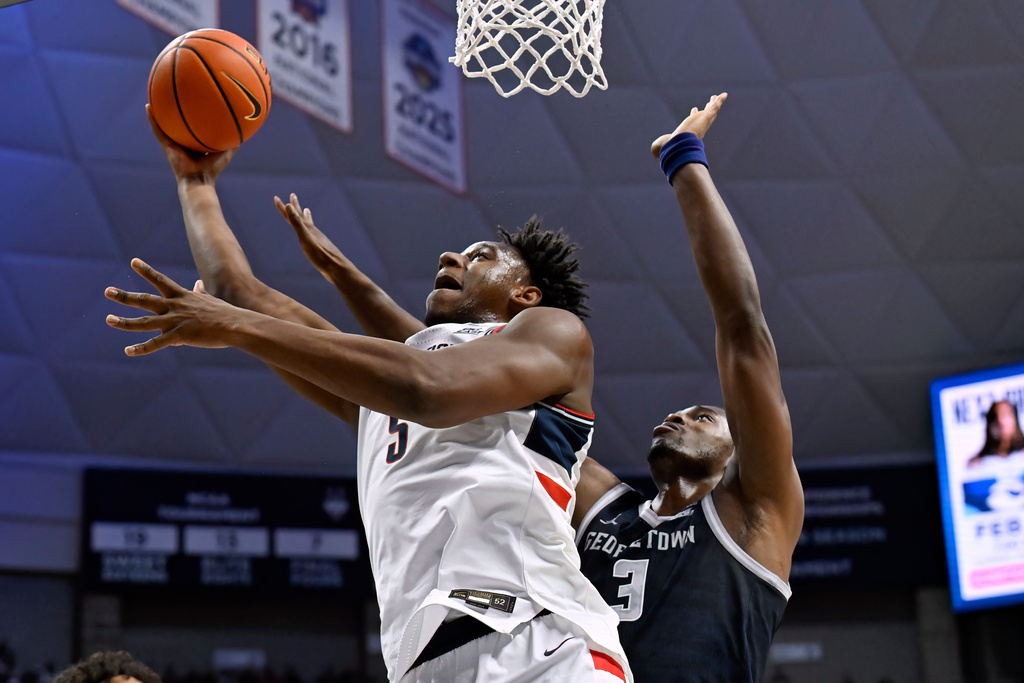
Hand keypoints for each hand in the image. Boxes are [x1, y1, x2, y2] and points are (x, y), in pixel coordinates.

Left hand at [105, 258, 237, 354]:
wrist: (236, 325)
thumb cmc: (226, 314)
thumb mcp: (211, 299)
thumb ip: (200, 292)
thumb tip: (198, 284)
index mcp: (182, 297)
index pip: (160, 280)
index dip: (146, 271)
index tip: (133, 261)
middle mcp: (174, 307)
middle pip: (144, 300)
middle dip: (124, 296)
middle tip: (107, 291)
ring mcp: (175, 321)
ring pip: (144, 322)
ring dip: (124, 322)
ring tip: (108, 319)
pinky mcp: (179, 336)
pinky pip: (156, 344)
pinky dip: (141, 349)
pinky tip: (128, 351)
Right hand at [147, 104, 236, 183]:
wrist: (199, 180)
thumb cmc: (213, 169)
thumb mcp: (226, 153)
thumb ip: (233, 143)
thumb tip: (245, 131)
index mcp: (195, 144)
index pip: (193, 128)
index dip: (193, 117)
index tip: (193, 103)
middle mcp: (183, 143)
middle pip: (178, 124)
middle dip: (175, 112)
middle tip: (172, 95)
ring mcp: (173, 144)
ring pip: (164, 125)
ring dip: (159, 112)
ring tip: (155, 97)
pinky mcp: (166, 145)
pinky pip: (157, 130)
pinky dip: (152, 119)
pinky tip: (148, 107)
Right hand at [274, 193, 349, 282]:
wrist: (336, 268)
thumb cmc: (320, 255)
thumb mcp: (305, 238)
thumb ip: (298, 223)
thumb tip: (290, 206)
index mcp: (308, 229)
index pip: (293, 215)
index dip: (283, 207)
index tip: (276, 198)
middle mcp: (313, 232)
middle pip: (301, 216)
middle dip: (295, 206)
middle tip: (293, 195)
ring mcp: (317, 239)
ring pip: (309, 224)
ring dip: (305, 217)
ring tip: (306, 210)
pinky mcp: (320, 247)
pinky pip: (313, 235)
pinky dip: (311, 231)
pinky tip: (313, 234)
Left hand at [650, 92, 727, 158]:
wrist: (679, 146)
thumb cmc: (669, 148)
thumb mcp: (659, 146)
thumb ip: (657, 148)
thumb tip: (654, 154)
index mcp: (689, 134)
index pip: (693, 123)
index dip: (693, 115)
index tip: (693, 109)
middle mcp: (698, 128)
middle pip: (704, 116)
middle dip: (706, 109)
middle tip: (709, 102)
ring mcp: (702, 122)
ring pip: (710, 111)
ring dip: (713, 104)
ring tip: (715, 96)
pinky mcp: (706, 117)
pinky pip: (715, 107)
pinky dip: (720, 101)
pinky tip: (724, 94)